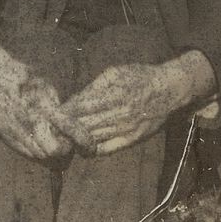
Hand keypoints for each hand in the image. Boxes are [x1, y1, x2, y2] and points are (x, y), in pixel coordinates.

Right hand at [0, 29, 72, 160]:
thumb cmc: (24, 78)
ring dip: (49, 153)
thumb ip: (58, 107)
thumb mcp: (46, 86)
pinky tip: (39, 139)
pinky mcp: (5, 136)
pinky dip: (35, 150)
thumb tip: (73, 123)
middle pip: (53, 151)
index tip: (89, 146)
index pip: (70, 129)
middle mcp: (29, 121)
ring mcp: (15, 131)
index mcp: (44, 106)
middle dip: (64, 151)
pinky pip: (25, 152)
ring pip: (39, 155)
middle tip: (67, 143)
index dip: (84, 141)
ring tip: (53, 141)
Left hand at [54, 53, 208, 155]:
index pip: (78, 108)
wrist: (170, 91)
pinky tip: (82, 145)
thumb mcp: (116, 72)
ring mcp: (124, 129)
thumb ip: (94, 87)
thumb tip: (73, 100)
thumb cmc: (141, 77)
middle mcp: (117, 113)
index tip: (50, 115)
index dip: (61, 114)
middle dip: (63, 128)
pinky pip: (104, 150)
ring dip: (73, 139)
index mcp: (111, 93)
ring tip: (62, 138)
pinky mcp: (130, 140)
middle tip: (49, 130)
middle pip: (81, 126)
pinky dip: (90, 149)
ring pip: (90, 139)